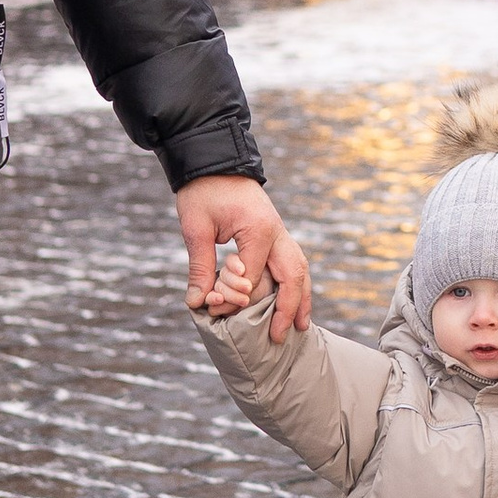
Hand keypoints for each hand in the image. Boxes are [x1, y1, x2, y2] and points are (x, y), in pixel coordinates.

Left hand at [176, 177, 307, 337]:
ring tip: (300, 326)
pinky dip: (297, 284)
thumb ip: (200, 267)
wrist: (213, 161)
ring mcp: (280, 232)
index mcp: (258, 230)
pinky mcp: (275, 232)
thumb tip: (197, 302)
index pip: (251, 277)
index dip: (233, 298)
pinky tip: (294, 301)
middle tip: (279, 337)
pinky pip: (293, 262)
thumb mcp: (196, 228)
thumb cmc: (203, 191)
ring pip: (300, 270)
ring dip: (301, 298)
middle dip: (288, 308)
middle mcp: (277, 232)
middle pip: (292, 276)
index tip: (213, 310)